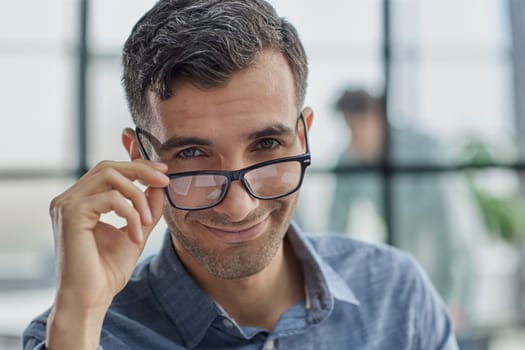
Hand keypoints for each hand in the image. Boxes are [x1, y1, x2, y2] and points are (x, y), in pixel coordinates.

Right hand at [45, 159, 169, 348]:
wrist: (90, 300)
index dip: (137, 164)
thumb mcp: (136, 230)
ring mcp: (67, 204)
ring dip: (138, 197)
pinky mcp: (71, 213)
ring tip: (148, 222)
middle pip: (109, 166)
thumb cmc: (107, 271)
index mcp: (80, 201)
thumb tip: (159, 183)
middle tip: (165, 182)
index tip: (163, 171)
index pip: (109, 169)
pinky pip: (111, 199)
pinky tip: (136, 236)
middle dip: (141, 170)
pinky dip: (132, 214)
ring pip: (110, 176)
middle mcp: (69, 199)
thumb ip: (146, 206)